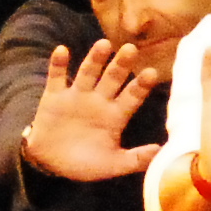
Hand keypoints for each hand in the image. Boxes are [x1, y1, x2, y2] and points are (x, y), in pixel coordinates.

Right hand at [23, 40, 166, 182]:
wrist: (49, 162)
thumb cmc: (84, 164)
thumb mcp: (111, 165)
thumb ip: (135, 159)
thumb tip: (160, 152)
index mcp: (115, 116)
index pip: (132, 97)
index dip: (141, 86)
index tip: (151, 74)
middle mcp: (98, 101)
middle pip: (113, 78)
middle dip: (121, 65)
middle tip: (131, 49)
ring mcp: (76, 96)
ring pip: (88, 73)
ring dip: (95, 59)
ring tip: (104, 44)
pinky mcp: (54, 96)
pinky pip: (56, 77)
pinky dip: (58, 64)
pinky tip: (61, 51)